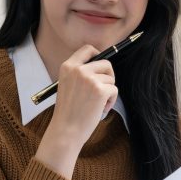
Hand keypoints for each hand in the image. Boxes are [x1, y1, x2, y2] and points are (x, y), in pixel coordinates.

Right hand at [33, 45, 117, 178]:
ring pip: (111, 78)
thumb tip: (101, 66)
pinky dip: (111, 100)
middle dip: (108, 76)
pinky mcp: (100, 90)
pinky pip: (115, 90)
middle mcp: (78, 70)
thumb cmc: (68, 112)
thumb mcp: (67, 85)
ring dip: (108, 91)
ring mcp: (89, 79)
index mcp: (68, 66)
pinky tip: (100, 109)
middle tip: (103, 90)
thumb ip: (79, 74)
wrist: (65, 130)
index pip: (88, 49)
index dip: (98, 55)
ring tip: (97, 104)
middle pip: (105, 63)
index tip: (101, 66)